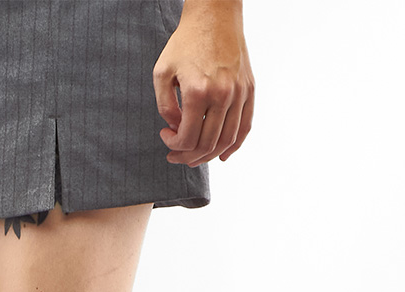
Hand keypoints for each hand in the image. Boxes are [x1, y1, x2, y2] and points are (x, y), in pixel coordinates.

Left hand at [153, 0, 254, 165]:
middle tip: (174, 155)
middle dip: (187, 156)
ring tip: (193, 156)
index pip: (187, 138)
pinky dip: (234, 145)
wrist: (214, 15)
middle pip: (206, 144)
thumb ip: (164, 106)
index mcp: (198, 91)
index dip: (173, 145)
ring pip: (226, 140)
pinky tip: (221, 155)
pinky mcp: (249, 89)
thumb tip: (176, 129)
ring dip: (208, 155)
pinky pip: (245, 126)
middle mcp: (222, 94)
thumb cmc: (185, 43)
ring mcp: (239, 92)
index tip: (165, 136)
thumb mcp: (161, 73)